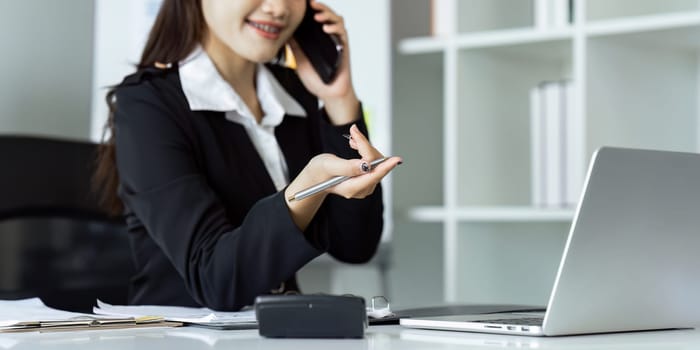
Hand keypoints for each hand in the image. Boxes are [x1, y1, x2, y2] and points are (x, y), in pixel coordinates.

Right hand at [284, 125, 401, 229]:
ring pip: (376, 162)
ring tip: (351, 140)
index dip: (384, 165)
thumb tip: (366, 165)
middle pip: (376, 166)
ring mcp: (366, 185)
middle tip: (353, 134)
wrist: (317, 176)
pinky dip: (365, 151)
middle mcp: (362, 189)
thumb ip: (347, 167)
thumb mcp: (329, 165)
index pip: (373, 175)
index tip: (397, 159)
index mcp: (351, 188)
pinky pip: (374, 162)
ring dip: (365, 147)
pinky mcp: (367, 179)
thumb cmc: (320, 171)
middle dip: (366, 147)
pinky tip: (355, 146)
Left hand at [288, 1, 357, 124]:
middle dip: (318, 6)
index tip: (301, 3)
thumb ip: (295, 47)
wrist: (329, 93)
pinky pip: (342, 32)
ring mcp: (336, 40)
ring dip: (327, 14)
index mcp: (316, 38)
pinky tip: (326, 28)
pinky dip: (334, 28)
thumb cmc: (317, 79)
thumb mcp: (300, 60)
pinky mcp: (343, 47)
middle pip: (325, 14)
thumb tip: (284, 33)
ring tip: (316, 15)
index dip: (309, 9)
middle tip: (309, 3)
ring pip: (335, 19)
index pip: (313, 18)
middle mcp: (327, 36)